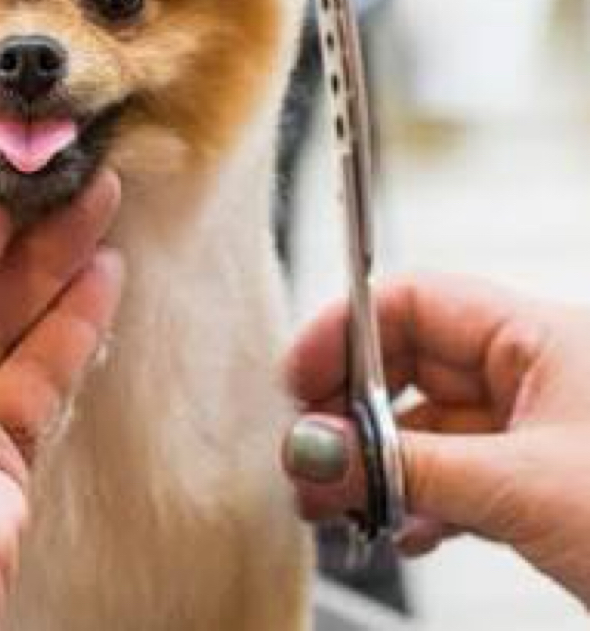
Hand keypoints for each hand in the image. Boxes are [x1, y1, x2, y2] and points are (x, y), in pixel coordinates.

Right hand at [282, 276, 589, 606]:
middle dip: (349, 410)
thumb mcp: (524, 488)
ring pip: (422, 423)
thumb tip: (314, 451)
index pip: (411, 303)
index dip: (345, 333)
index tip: (299, 384)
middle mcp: (528, 371)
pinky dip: (414, 499)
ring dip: (375, 463)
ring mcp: (528, 427)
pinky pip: (449, 471)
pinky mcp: (530, 480)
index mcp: (535, 336)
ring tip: (336, 505)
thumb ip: (408, 467)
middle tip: (308, 459)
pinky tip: (399, 530)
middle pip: (405, 364)